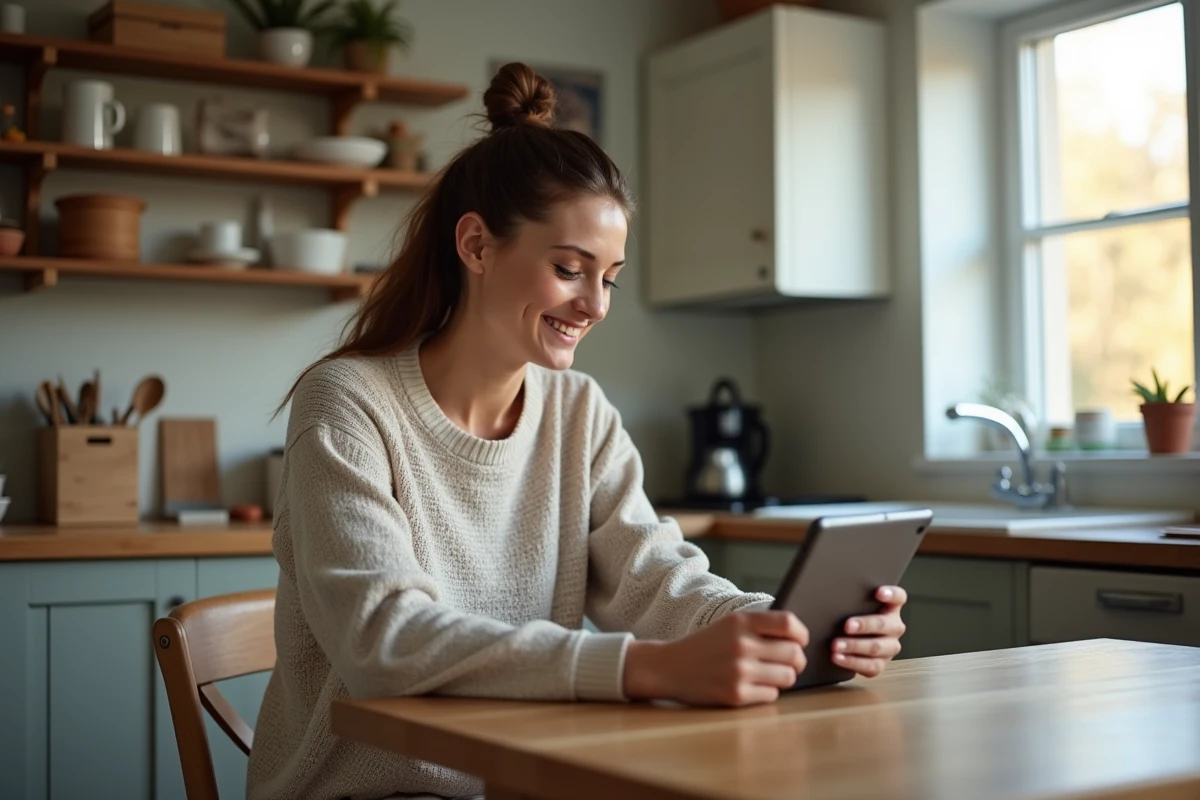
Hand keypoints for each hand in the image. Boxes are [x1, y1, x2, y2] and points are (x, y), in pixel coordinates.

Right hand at [623, 610, 808, 706]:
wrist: (668, 667)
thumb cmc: (703, 646)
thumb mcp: (728, 625)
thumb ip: (759, 627)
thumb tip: (798, 639)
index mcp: (741, 621)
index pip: (788, 623)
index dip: (802, 634)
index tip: (801, 641)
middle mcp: (742, 644)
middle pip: (794, 654)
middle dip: (796, 661)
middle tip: (789, 664)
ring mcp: (739, 671)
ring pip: (787, 677)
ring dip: (783, 678)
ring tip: (768, 675)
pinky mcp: (735, 694)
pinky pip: (771, 696)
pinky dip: (766, 693)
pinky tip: (752, 687)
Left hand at [831, 585, 907, 677]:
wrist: (851, 643)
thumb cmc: (851, 616)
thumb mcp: (854, 605)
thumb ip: (851, 598)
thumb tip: (828, 588)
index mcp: (891, 608)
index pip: (899, 597)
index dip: (891, 594)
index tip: (879, 593)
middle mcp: (894, 627)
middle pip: (884, 624)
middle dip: (864, 625)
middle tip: (846, 625)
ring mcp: (890, 646)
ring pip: (876, 647)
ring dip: (854, 646)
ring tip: (836, 645)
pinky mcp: (881, 664)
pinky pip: (870, 665)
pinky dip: (852, 662)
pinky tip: (838, 657)